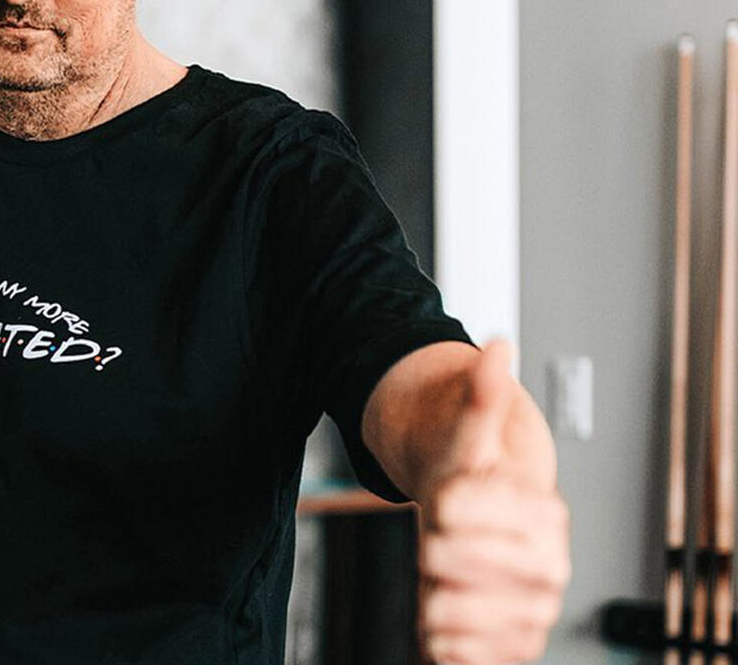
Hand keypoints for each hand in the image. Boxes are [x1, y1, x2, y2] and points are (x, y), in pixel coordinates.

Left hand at [415, 339, 570, 663]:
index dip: (437, 502)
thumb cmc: (475, 475)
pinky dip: (438, 638)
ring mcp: (533, 610)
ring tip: (445, 574)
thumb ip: (482, 392)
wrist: (486, 524)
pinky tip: (444, 615)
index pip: (451, 508)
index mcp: (542, 511)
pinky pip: (454, 655)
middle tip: (445, 536)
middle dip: (429, 544)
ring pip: (441, 610)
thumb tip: (495, 344)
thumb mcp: (472, 427)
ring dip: (429, 591)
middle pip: (438, 559)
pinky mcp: (512, 647)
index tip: (447, 495)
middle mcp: (549, 567)